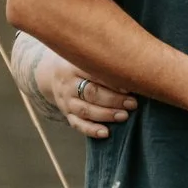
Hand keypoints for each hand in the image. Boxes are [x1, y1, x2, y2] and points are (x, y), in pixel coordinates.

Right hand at [21, 41, 136, 137]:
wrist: (51, 72)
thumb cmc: (82, 62)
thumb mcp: (87, 54)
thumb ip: (106, 58)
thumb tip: (137, 63)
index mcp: (74, 65)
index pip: (93, 73)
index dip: (112, 80)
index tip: (130, 85)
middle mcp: (68, 83)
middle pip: (91, 92)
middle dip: (113, 99)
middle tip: (133, 103)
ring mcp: (66, 100)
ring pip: (85, 110)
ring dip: (106, 115)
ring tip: (124, 116)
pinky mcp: (66, 113)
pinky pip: (77, 124)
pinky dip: (91, 130)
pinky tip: (106, 133)